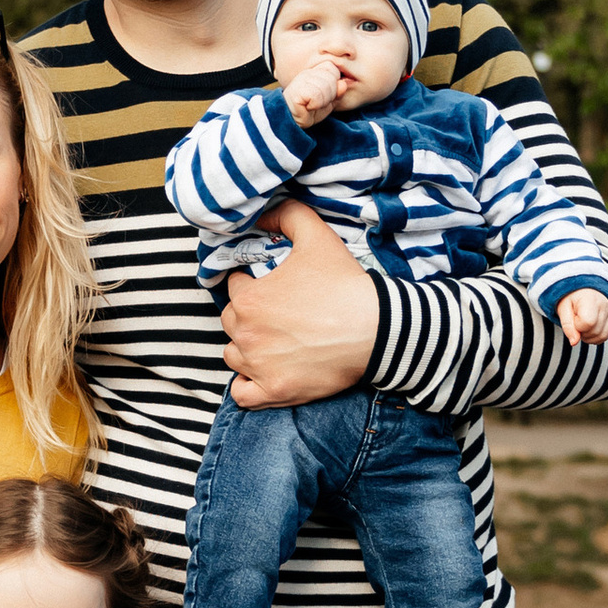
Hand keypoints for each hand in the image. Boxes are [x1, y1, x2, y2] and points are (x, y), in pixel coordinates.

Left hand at [218, 200, 376, 406]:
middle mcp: (246, 333)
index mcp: (248, 299)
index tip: (271, 290)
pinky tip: (263, 374)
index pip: (234, 288)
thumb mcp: (316, 236)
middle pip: (231, 322)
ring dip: (247, 349)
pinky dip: (247, 386)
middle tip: (275, 315)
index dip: (251, 284)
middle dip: (247, 316)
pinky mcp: (275, 391)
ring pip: (235, 357)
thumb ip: (287, 215)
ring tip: (273, 343)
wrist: (377, 329)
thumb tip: (263, 212)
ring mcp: (259, 366)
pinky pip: (242, 395)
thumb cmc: (345, 285)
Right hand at [281, 55, 342, 126]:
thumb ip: (337, 92)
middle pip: (331, 77)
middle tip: (319, 103)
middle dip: (330, 94)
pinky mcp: (296, 91)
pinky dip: (315, 105)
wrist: (292, 122)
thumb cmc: (309, 111)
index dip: (334, 83)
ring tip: (313, 105)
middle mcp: (307, 73)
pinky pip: (315, 95)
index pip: (333, 68)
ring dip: (323, 101)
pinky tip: (308, 107)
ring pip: (325, 87)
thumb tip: (343, 84)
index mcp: (315, 72)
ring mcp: (300, 81)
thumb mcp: (328, 101)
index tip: (326, 95)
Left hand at [557, 288, 607, 346]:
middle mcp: (604, 306)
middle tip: (576, 321)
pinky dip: (595, 337)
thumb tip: (574, 342)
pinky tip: (587, 329)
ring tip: (581, 325)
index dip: (577, 325)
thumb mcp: (563, 307)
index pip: (587, 322)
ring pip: (601, 336)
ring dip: (588, 337)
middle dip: (581, 332)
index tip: (573, 317)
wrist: (583, 287)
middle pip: (594, 331)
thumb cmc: (571, 297)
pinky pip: (605, 336)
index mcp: (590, 299)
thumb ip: (567, 325)